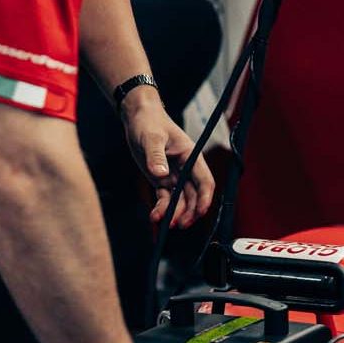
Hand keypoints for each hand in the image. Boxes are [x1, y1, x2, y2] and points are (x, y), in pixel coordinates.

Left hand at [121, 91, 213, 228]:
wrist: (139, 118)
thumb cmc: (149, 122)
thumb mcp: (151, 137)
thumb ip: (156, 156)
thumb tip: (160, 175)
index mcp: (191, 156)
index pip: (204, 181)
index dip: (205, 198)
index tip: (200, 212)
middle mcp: (186, 168)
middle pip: (194, 195)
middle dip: (190, 211)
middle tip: (180, 224)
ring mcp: (174, 174)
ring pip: (180, 199)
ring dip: (175, 212)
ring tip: (164, 223)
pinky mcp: (161, 178)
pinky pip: (165, 197)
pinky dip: (162, 208)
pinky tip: (155, 215)